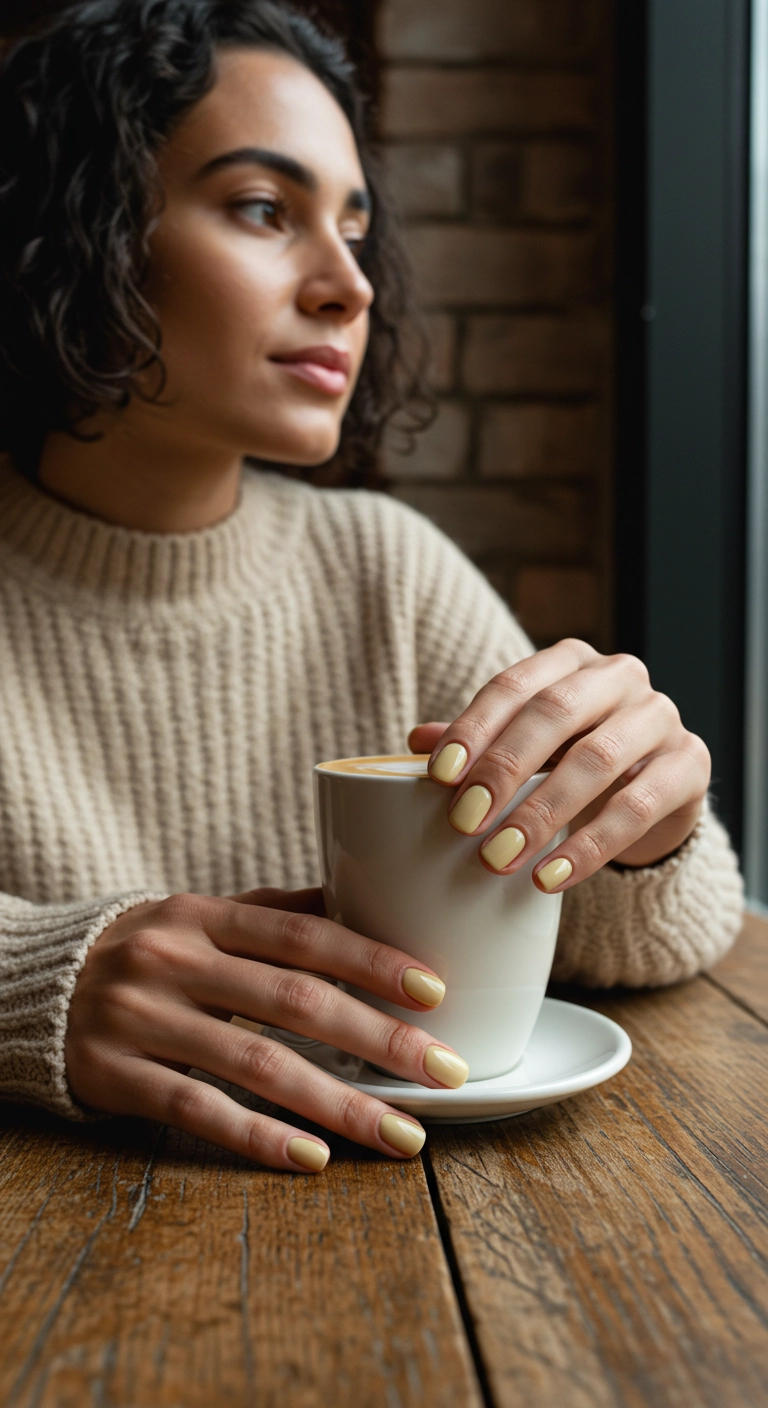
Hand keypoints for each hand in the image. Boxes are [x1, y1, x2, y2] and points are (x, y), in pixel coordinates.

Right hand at [66, 887, 466, 1171]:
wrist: (34, 987)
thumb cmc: (145, 950)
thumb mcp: (201, 916)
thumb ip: (276, 913)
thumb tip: (364, 897)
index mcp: (203, 915)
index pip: (303, 935)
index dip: (372, 961)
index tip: (435, 991)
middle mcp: (174, 960)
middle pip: (293, 1002)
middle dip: (379, 1039)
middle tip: (444, 1071)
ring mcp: (141, 1019)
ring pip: (256, 1065)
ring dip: (338, 1104)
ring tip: (401, 1135)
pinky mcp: (115, 1074)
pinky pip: (197, 1111)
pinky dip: (259, 1137)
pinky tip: (313, 1158)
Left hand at [409, 639, 709, 891]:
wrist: (655, 794)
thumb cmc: (574, 760)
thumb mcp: (527, 749)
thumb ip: (479, 743)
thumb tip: (414, 741)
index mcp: (569, 661)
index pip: (514, 685)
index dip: (474, 728)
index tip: (439, 775)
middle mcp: (618, 677)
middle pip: (555, 714)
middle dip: (504, 768)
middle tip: (463, 821)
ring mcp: (660, 716)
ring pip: (597, 760)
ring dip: (542, 813)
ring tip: (499, 858)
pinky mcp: (691, 764)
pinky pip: (638, 806)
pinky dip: (590, 846)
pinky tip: (551, 876)